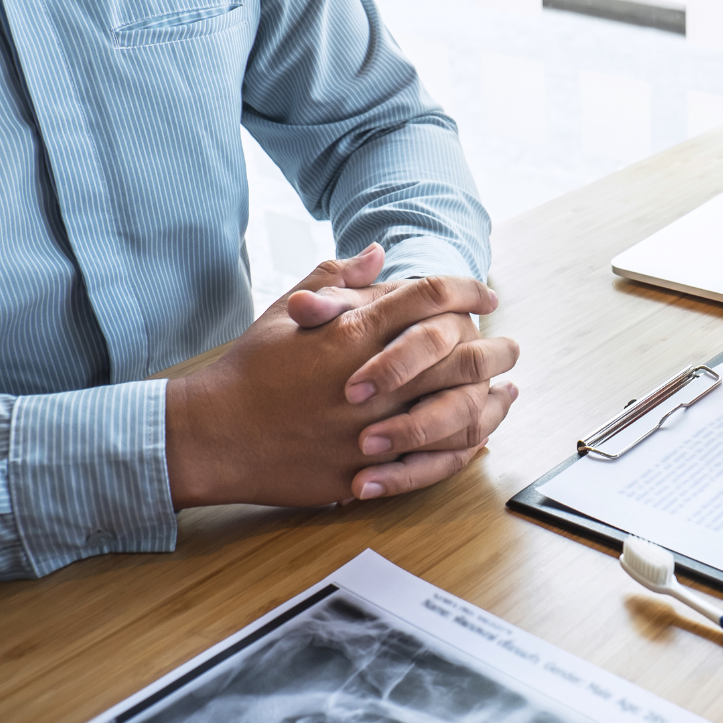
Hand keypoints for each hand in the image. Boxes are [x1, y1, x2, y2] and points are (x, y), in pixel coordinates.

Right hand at [165, 249, 516, 506]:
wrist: (211, 435)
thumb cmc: (248, 371)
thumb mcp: (286, 312)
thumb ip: (336, 278)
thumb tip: (378, 252)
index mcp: (352, 333)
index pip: (429, 298)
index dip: (467, 289)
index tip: (486, 293)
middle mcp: (371, 380)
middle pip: (459, 355)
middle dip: (495, 347)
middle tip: (511, 346)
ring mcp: (371, 430)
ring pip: (457, 412)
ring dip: (490, 400)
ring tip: (506, 390)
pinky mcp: (366, 471)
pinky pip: (433, 462)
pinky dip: (463, 448)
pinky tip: (479, 438)